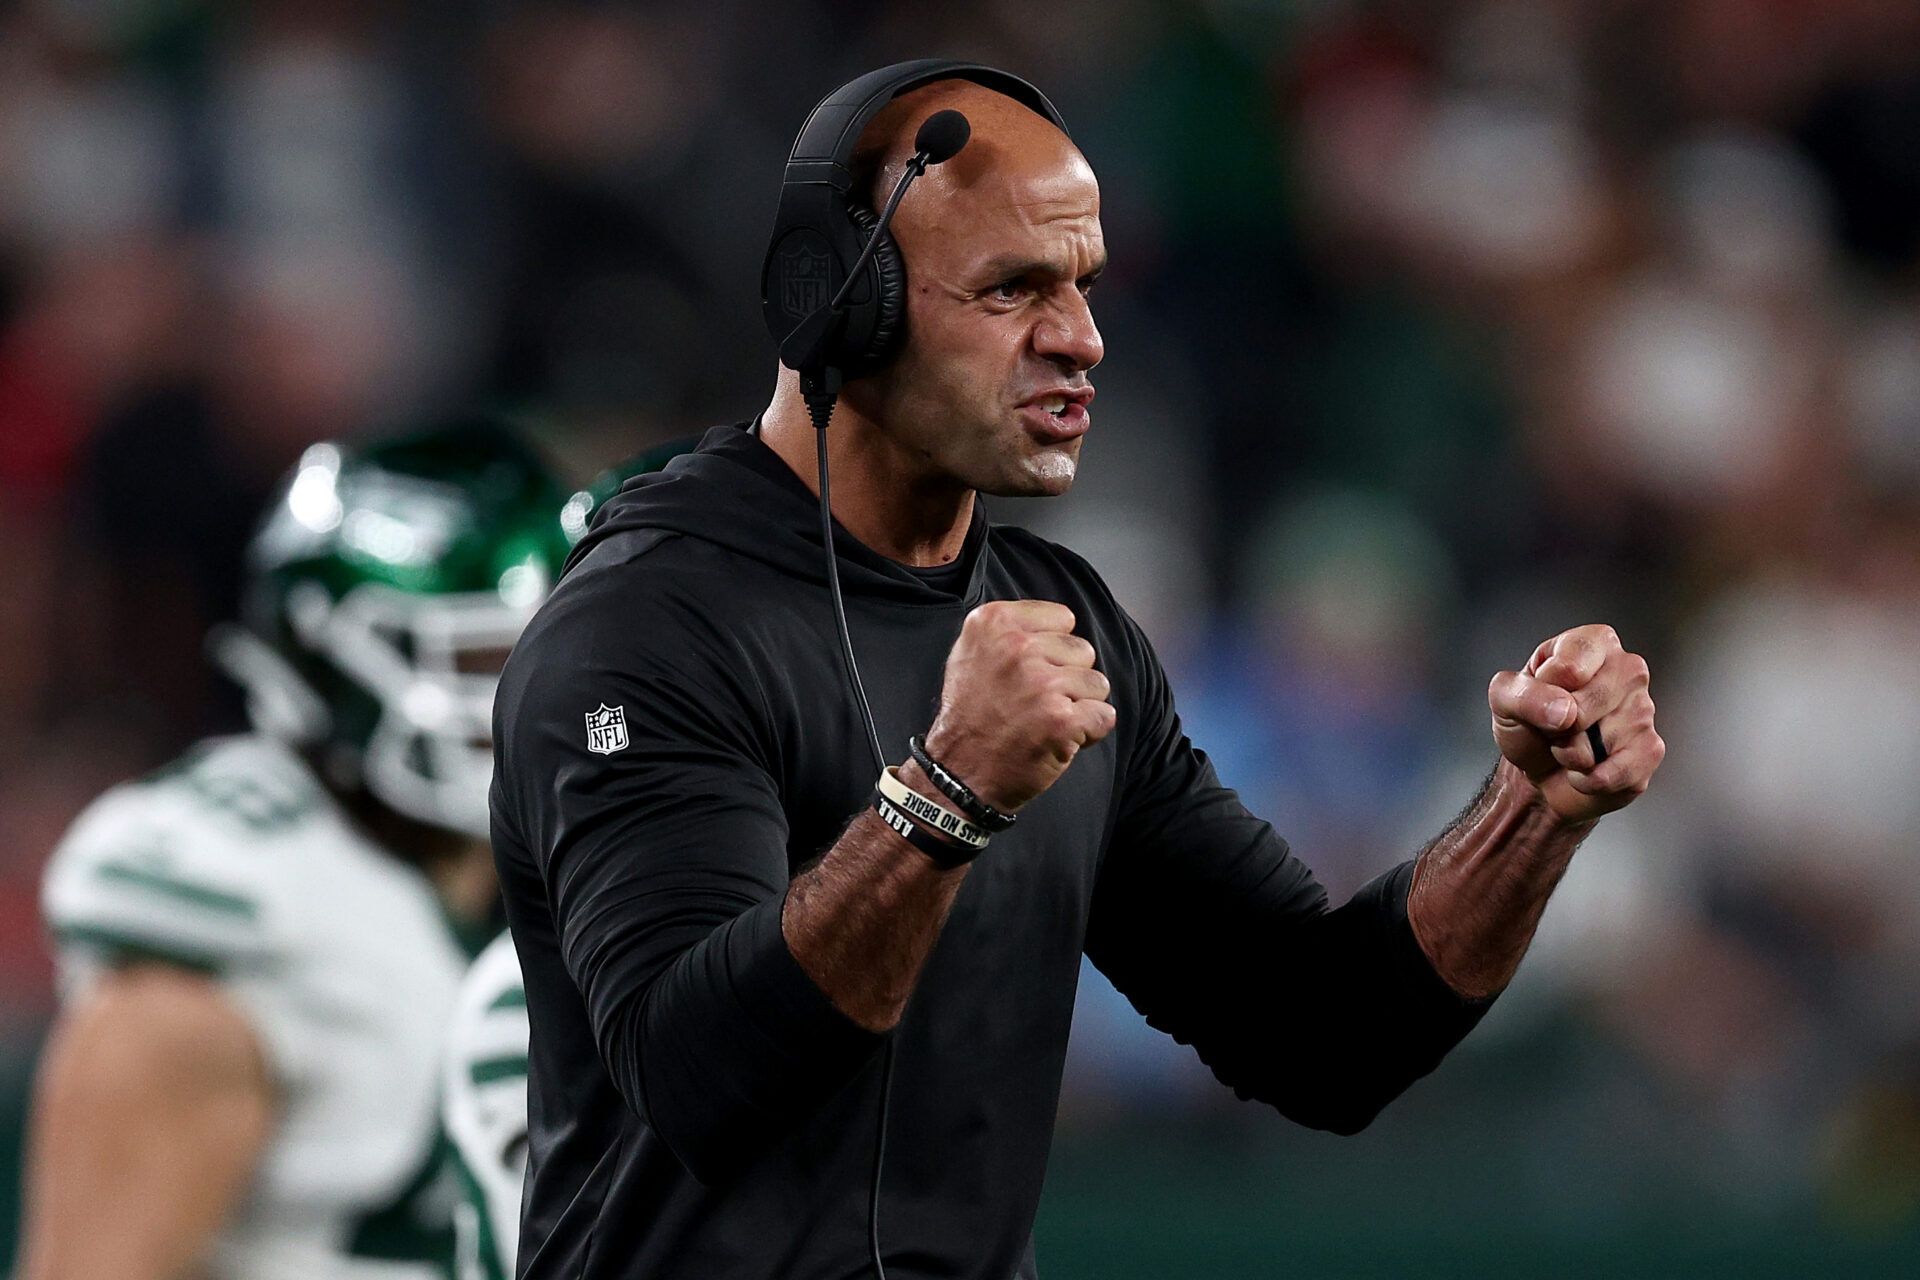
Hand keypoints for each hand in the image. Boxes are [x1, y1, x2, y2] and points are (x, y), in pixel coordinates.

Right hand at [921, 600, 1115, 812]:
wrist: (959, 773)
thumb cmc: (970, 717)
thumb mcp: (972, 653)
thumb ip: (1012, 630)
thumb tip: (1060, 622)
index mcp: (994, 623)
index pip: (1062, 618)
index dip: (1052, 649)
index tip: (1027, 671)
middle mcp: (1017, 647)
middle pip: (1082, 650)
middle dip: (1066, 677)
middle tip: (1033, 702)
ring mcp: (1040, 684)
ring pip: (1097, 683)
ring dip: (1078, 706)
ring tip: (1043, 720)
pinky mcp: (1061, 720)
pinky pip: (1104, 715)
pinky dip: (1088, 732)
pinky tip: (1057, 738)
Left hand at [1488, 624, 1663, 824]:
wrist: (1538, 772)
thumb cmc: (1529, 725)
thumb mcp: (1504, 699)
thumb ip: (1523, 694)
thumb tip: (1565, 711)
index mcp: (1594, 643)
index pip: (1568, 668)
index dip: (1543, 691)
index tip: (1540, 693)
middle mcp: (1627, 670)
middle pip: (1585, 706)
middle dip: (1557, 728)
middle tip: (1555, 726)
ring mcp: (1644, 710)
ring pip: (1599, 742)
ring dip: (1571, 755)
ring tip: (1570, 745)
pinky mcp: (1650, 750)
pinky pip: (1616, 773)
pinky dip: (1588, 780)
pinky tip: (1587, 769)